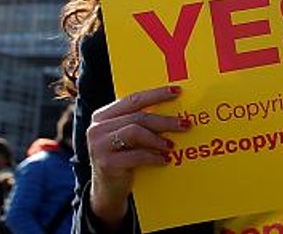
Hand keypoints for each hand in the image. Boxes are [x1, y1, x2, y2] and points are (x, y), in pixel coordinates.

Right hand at [87, 85, 188, 224]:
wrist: (107, 191)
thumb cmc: (122, 159)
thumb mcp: (126, 138)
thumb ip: (139, 122)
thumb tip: (173, 110)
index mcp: (102, 116)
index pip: (133, 99)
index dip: (156, 95)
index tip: (177, 92)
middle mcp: (97, 128)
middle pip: (137, 116)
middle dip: (164, 120)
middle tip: (184, 124)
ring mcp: (99, 146)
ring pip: (135, 132)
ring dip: (158, 139)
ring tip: (171, 145)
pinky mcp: (106, 163)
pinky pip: (136, 155)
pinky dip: (154, 157)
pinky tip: (164, 160)